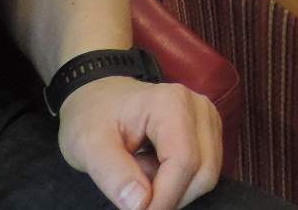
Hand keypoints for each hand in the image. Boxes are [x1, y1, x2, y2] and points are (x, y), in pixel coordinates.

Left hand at [57, 76, 222, 209]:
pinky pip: (204, 170)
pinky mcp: (209, 130)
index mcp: (171, 103)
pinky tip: (155, 170)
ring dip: (175, 189)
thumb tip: (141, 204)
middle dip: (170, 195)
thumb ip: (113, 174)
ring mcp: (207, 117)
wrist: (99, 99)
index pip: (183, 162)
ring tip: (142, 174)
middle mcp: (199, 106)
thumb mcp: (88, 147)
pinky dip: (180, 182)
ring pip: (207, 174)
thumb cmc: (92, 118)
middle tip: (134, 193)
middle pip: (203, 171)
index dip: (163, 198)